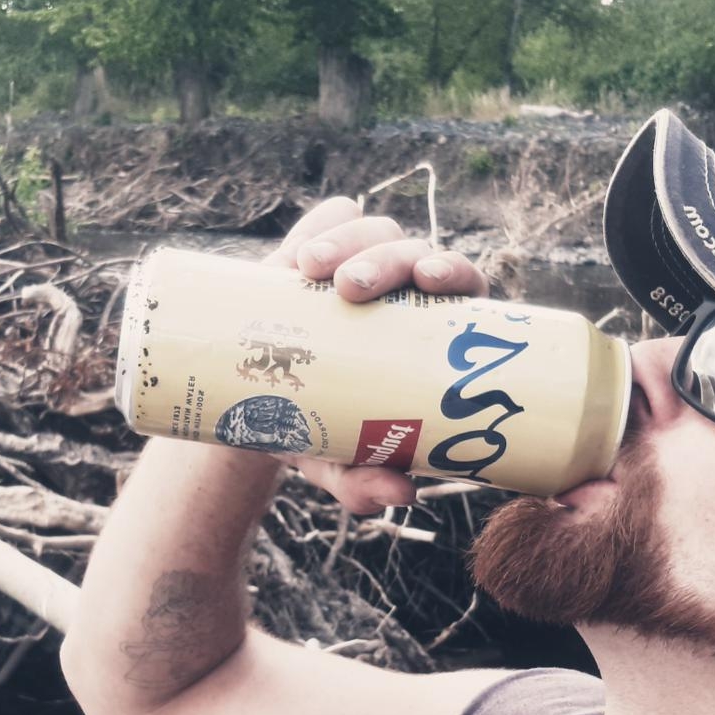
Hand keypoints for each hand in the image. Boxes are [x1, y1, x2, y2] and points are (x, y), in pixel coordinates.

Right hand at [262, 197, 489, 514]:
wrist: (253, 404)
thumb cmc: (317, 429)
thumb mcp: (337, 460)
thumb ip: (365, 482)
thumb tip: (403, 494)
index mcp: (428, 331)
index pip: (461, 286)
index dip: (454, 271)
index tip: (428, 279)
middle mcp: (401, 289)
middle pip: (414, 253)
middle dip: (387, 259)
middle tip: (349, 288)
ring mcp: (359, 261)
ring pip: (374, 231)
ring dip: (348, 241)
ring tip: (308, 268)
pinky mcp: (317, 246)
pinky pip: (332, 219)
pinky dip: (324, 224)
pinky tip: (302, 250)